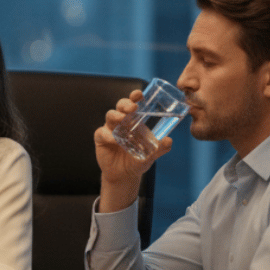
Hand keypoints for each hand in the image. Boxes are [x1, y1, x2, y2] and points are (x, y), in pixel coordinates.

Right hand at [94, 90, 171, 212]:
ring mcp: (110, 129)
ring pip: (110, 116)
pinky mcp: (101, 139)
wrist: (125, 175)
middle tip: (133, 107)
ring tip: (122, 120)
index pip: (133, 104)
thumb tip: (169, 140)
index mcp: (133, 120)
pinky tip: (114, 140)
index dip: (134, 97)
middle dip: (125, 104)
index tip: (140, 94)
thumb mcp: (151, 154)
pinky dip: (108, 135)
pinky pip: (102, 133)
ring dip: (116, 116)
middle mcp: (121, 122)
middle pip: (120, 106)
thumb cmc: (138, 159)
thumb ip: (160, 148)